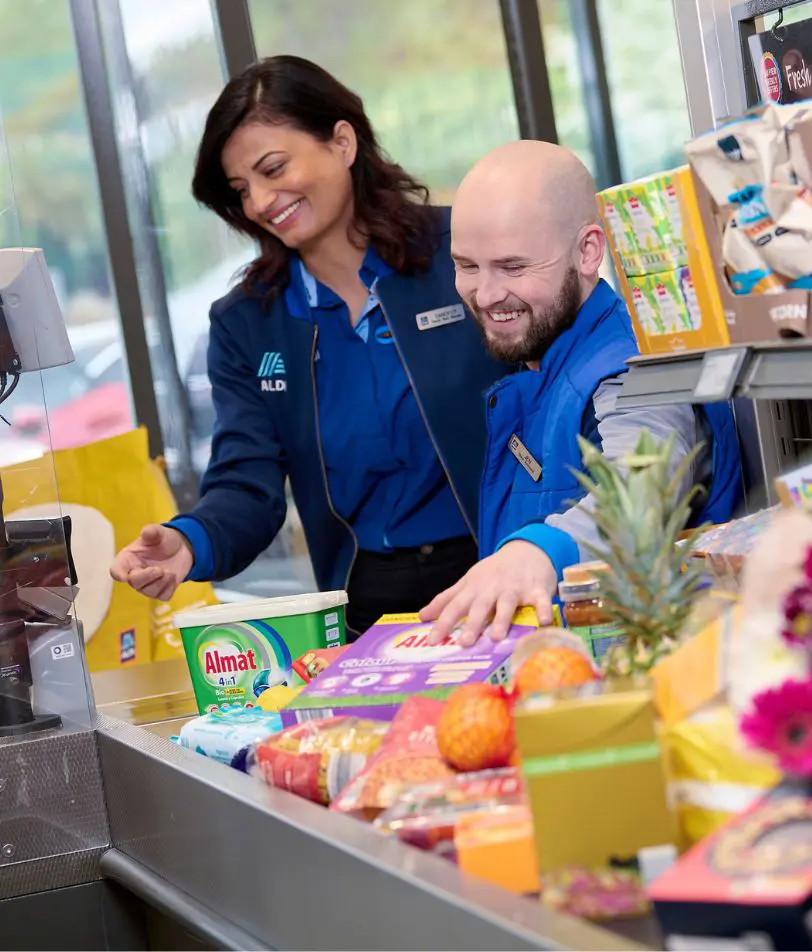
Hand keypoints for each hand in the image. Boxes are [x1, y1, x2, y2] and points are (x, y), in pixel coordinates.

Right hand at [110, 524, 193, 601]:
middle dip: (147, 577)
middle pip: (134, 582)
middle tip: (160, 570)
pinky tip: (173, 577)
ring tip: (170, 572)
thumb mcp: (159, 533)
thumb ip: (152, 532)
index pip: (117, 569)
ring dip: (161, 583)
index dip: (118, 574)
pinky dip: (170, 588)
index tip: (123, 577)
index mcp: (127, 559)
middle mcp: (134, 574)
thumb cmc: (164, 540)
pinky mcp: (161, 591)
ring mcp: (147, 585)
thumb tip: (146, 531)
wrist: (182, 548)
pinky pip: (163, 596)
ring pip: (149, 592)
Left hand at [420, 541, 557, 646]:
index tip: (431, 641)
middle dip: (472, 624)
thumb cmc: (493, 571)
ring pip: (507, 605)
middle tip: (464, 643)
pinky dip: (543, 610)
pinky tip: (544, 622)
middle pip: (480, 607)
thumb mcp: (468, 581)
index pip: (455, 606)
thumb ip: (446, 599)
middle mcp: (492, 589)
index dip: (443, 623)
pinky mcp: (536, 589)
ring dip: (502, 620)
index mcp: (473, 589)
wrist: (525, 549)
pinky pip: (541, 600)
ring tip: (496, 637)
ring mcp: (515, 589)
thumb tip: (422, 616)